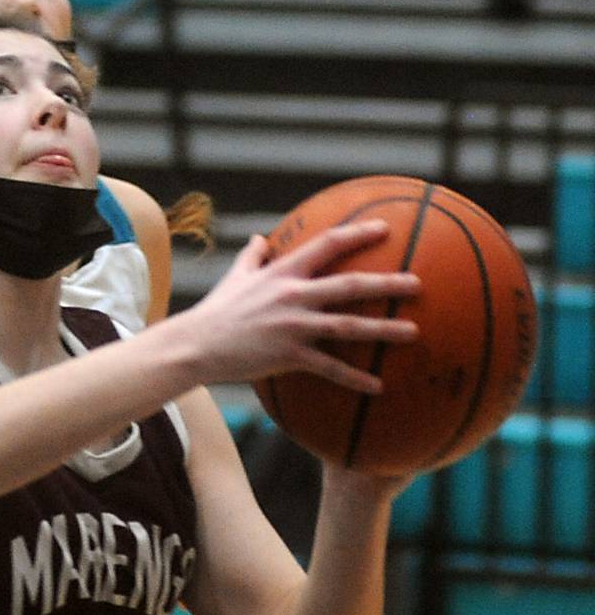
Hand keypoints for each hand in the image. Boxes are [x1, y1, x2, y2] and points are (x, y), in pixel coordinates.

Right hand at [176, 220, 419, 392]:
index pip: (326, 245)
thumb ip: (253, 256)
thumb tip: (260, 238)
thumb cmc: (217, 310)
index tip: (386, 228)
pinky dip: (355, 378)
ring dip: (384, 329)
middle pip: (350, 285)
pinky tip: (378, 386)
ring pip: (348, 325)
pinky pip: (330, 368)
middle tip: (418, 283)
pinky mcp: (289, 356)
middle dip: (387, 283)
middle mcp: (293, 295)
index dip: (358, 234)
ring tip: (414, 332)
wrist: (197, 344)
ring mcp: (293, 326)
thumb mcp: (235, 276)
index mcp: (282, 273)